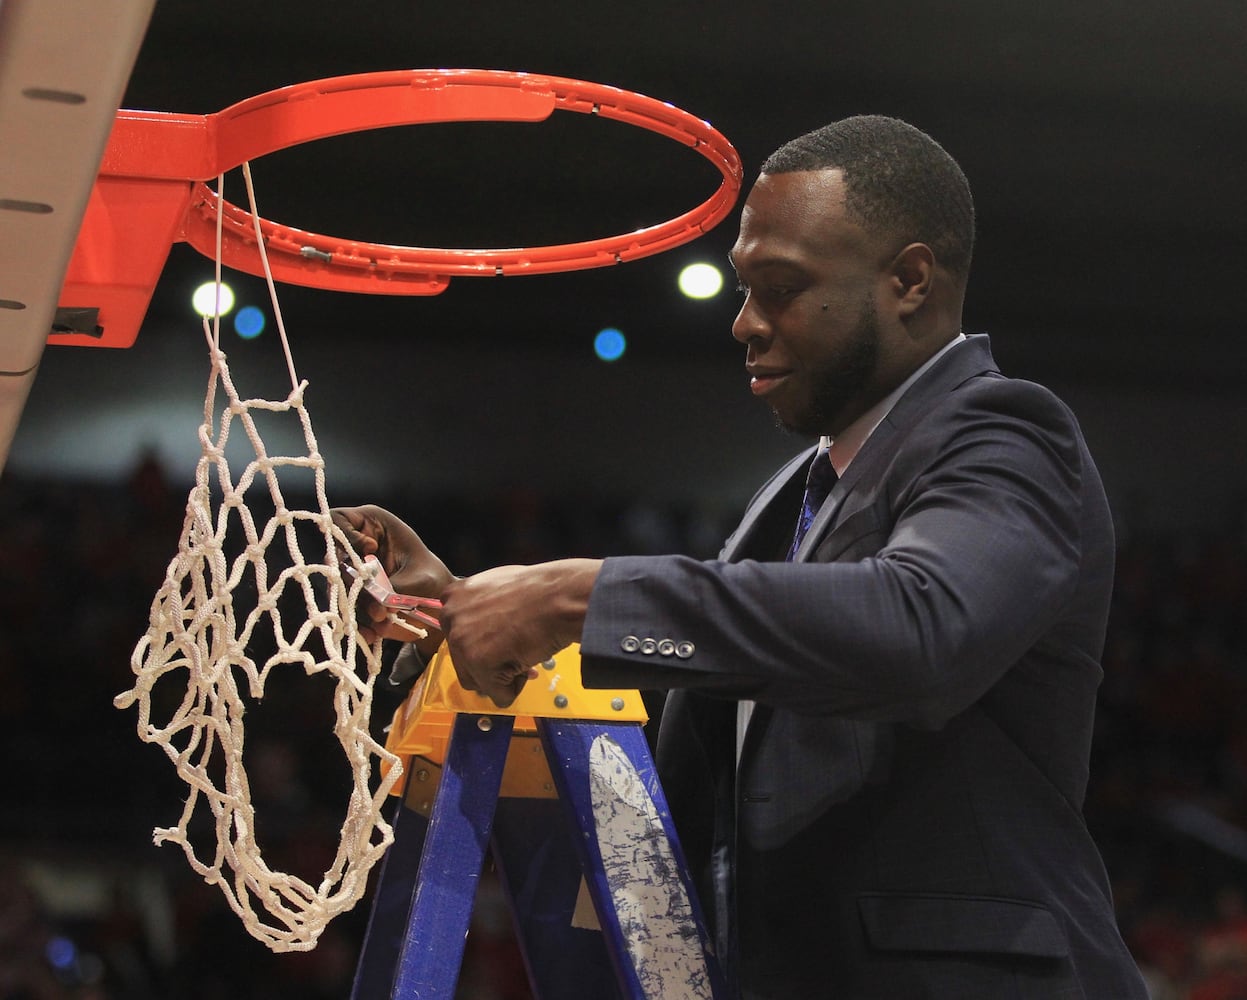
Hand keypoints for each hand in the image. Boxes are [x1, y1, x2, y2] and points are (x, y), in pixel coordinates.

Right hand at [331, 505, 452, 652]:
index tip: (369, 550)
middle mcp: (356, 547)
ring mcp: (351, 572)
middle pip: (335, 560)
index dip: (346, 536)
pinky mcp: (351, 594)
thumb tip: (376, 606)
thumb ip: (396, 587)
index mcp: (371, 525)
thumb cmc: (432, 579)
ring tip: (384, 623)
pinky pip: (344, 609)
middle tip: (379, 607)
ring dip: (358, 609)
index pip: (339, 520)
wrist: (437, 602)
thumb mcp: (420, 579)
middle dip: (356, 586)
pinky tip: (373, 635)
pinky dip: (358, 625)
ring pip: (338, 588)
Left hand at [440, 559, 601, 706]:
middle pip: (464, 661)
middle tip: (517, 653)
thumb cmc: (539, 590)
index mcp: (453, 596)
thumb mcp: (498, 588)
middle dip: (491, 663)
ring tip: (525, 656)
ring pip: (477, 681)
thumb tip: (485, 635)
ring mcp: (462, 641)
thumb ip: (482, 610)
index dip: (483, 643)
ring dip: (501, 677)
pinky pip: (498, 694)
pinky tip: (528, 662)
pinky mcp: (478, 664)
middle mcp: (451, 617)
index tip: (502, 638)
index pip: (458, 636)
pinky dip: (515, 688)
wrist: (559, 596)